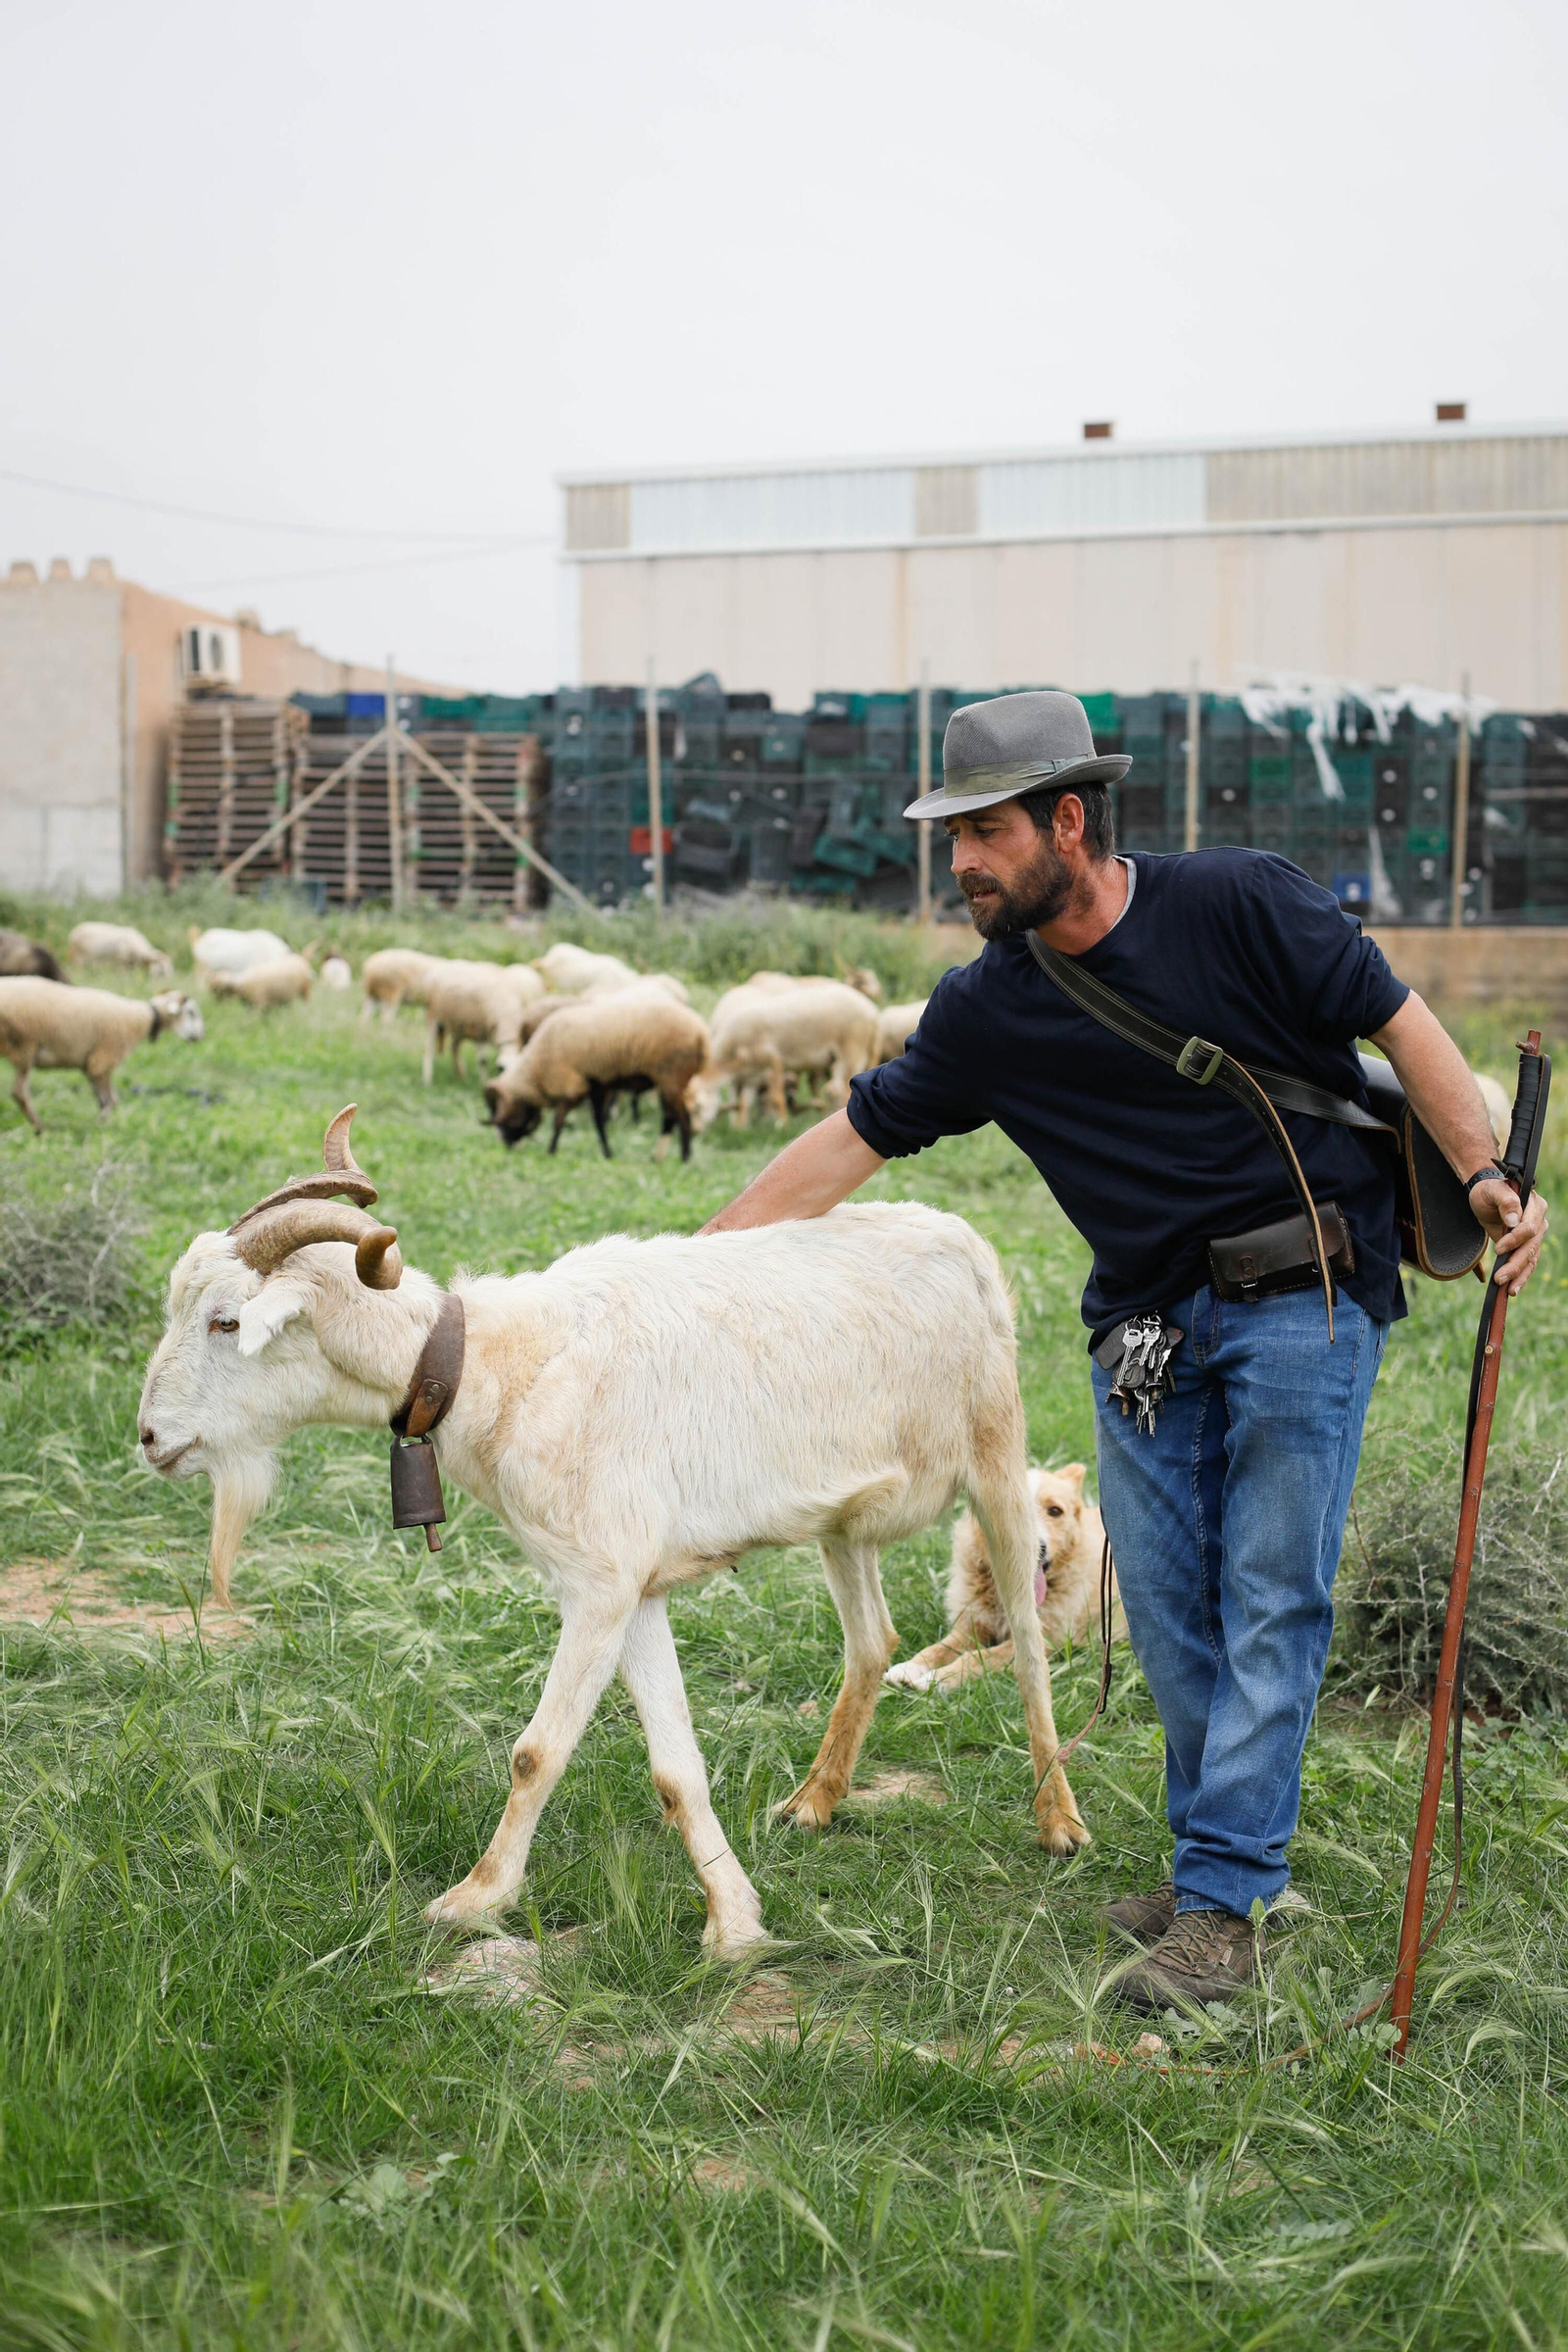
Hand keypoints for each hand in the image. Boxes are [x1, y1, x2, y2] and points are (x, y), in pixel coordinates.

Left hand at [1469, 1177, 1549, 1293]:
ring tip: (1508, 1290)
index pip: (1529, 1227)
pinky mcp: (1527, 1246)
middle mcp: (1539, 1221)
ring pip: (1531, 1258)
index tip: (1498, 1249)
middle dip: (1516, 1264)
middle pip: (1531, 1246)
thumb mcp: (1492, 1190)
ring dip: (1519, 1275)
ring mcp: (1535, 1235)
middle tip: (1499, 1278)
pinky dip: (1520, 1277)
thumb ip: (1505, 1200)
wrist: (1486, 1198)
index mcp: (1534, 1205)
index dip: (1515, 1239)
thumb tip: (1513, 1220)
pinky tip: (1512, 1290)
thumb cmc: (1489, 1191)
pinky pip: (1527, 1264)